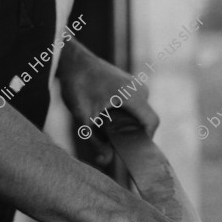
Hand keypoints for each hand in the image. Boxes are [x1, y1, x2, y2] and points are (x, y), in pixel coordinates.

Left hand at [58, 41, 158, 161]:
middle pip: (143, 122)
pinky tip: (103, 120)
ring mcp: (136, 86)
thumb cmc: (77, 85)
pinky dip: (121, 118)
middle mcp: (140, 90)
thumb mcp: (83, 118)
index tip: (131, 153)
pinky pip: (132, 108)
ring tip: (102, 129)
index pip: (151, 124)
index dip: (144, 142)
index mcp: (134, 95)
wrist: (70, 59)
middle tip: (110, 144)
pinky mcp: (129, 87)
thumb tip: (105, 162)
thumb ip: (95, 142)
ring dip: (123, 127)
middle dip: (129, 136)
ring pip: (136, 116)